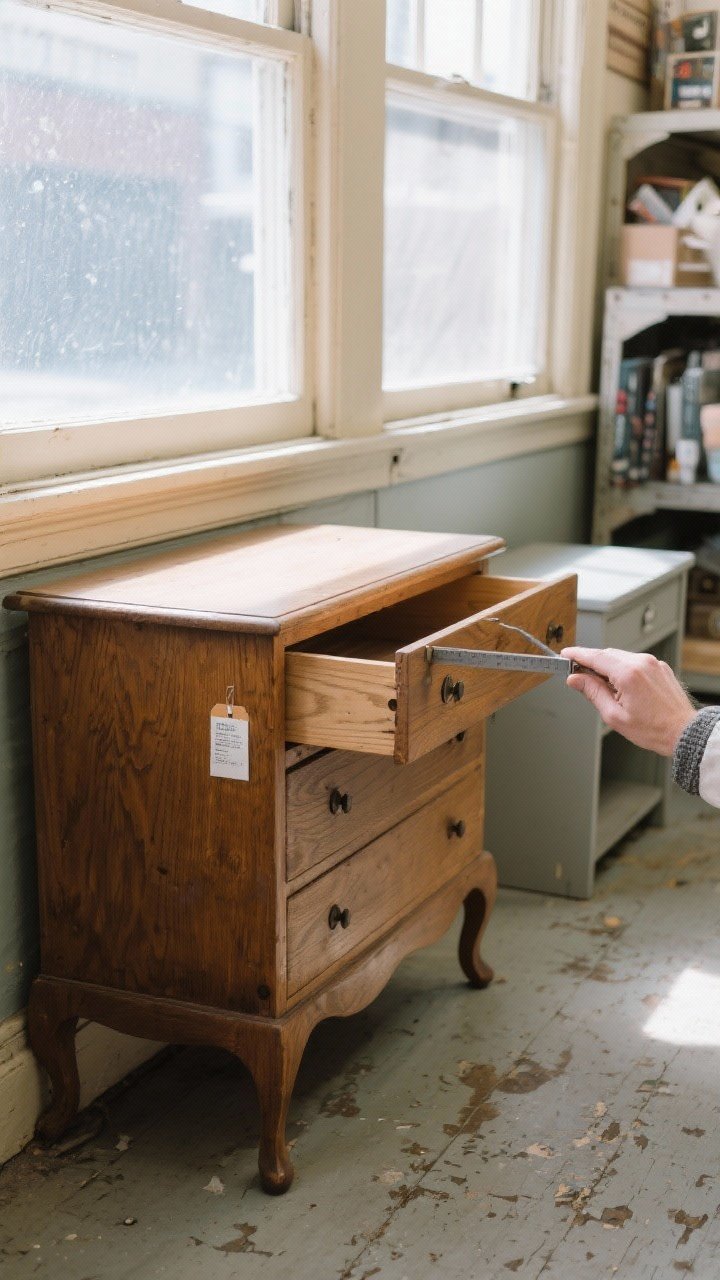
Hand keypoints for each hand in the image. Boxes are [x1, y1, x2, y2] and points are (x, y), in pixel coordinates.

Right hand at [561, 646, 695, 755]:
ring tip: (604, 689)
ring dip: (607, 667)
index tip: (565, 655)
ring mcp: (653, 663)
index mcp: (628, 673)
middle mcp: (641, 663)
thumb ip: (592, 692)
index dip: (576, 655)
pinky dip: (623, 669)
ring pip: (620, 657)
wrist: (683, 731)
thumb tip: (575, 679)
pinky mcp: (659, 667)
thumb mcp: (614, 715)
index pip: (595, 656)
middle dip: (591, 662)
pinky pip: (634, 662)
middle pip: (606, 654)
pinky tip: (621, 687)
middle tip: (578, 676)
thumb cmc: (654, 729)